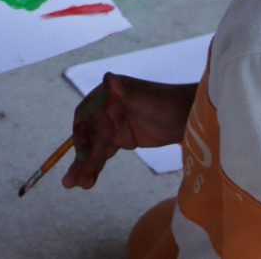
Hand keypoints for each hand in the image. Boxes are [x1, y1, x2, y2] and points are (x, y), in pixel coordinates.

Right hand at [62, 74, 196, 189]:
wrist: (189, 116)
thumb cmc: (169, 102)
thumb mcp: (148, 100)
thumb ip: (126, 92)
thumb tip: (107, 77)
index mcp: (108, 94)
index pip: (86, 114)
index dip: (80, 134)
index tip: (82, 154)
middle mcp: (105, 109)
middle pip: (87, 135)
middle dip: (80, 157)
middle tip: (71, 179)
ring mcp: (112, 125)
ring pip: (94, 148)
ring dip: (84, 166)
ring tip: (74, 185)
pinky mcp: (121, 139)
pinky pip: (103, 154)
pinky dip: (95, 167)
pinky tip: (88, 182)